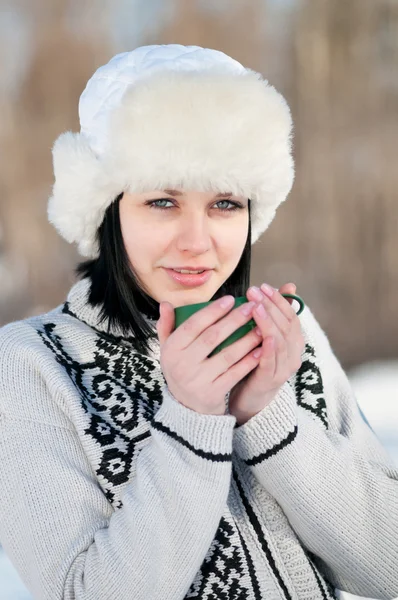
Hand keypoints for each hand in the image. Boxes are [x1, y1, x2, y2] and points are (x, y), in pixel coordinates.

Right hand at [156, 295, 264, 415]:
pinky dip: (248, 361)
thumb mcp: (168, 349)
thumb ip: (166, 326)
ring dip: (246, 340)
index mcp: (171, 349)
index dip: (212, 311)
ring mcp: (197, 380)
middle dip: (234, 320)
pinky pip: (234, 374)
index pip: (192, 325)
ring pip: (227, 355)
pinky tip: (260, 350)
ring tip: (261, 328)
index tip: (231, 300)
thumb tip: (166, 303)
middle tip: (252, 307)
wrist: (186, 408)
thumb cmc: (180, 369)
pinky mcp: (212, 394)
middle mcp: (182, 365)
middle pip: (212, 337)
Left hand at [228, 283, 304, 425]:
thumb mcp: (265, 335)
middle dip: (271, 306)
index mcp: (294, 342)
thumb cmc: (256, 362)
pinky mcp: (270, 380)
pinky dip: (269, 348)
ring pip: (281, 342)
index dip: (279, 300)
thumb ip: (274, 314)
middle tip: (254, 291)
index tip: (264, 286)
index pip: (291, 316)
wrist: (250, 398)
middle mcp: (293, 354)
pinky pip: (272, 362)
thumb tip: (289, 285)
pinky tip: (264, 336)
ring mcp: (284, 368)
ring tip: (256, 307)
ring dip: (269, 322)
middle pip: (286, 326)